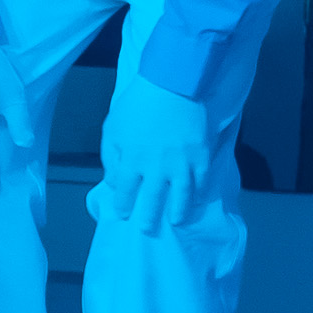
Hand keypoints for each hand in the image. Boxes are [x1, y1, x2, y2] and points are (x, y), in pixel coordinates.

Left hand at [99, 72, 218, 236]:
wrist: (171, 83)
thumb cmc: (137, 104)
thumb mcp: (112, 128)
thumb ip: (111, 157)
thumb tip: (113, 180)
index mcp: (132, 161)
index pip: (125, 192)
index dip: (124, 205)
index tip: (123, 214)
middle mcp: (156, 168)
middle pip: (152, 200)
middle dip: (149, 218)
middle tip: (147, 229)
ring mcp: (181, 163)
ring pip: (180, 196)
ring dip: (177, 211)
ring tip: (176, 221)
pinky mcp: (201, 155)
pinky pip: (201, 180)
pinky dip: (200, 192)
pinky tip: (197, 199)